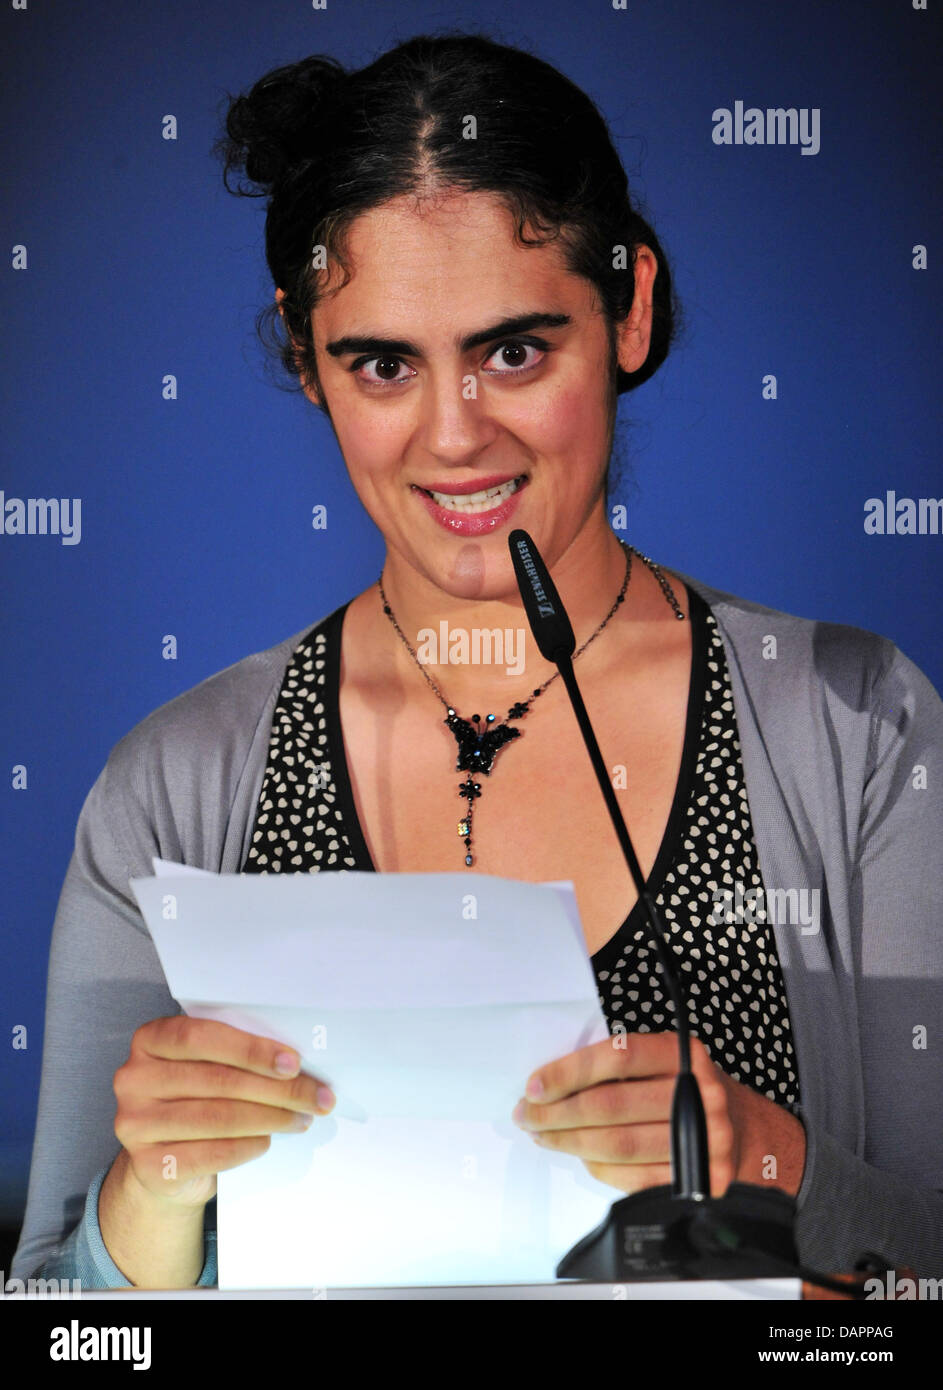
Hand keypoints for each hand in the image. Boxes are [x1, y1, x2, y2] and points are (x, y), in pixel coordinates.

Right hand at [113, 1016, 335, 1208]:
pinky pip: (211, 1153)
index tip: (293, 1063)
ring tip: (301, 1118)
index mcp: (149, 1040)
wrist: (164, 1164)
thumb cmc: (196, 1099)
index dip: (250, 1049)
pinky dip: (247, 1146)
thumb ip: (235, 1055)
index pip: (200, 1037)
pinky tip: (268, 1140)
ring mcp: (134, 1124)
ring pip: (217, 1117)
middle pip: (216, 1080)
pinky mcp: (148, 1165)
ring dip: (270, 1118)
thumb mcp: (206, 1066)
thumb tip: (297, 1063)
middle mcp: (133, 1079)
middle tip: (315, 1096)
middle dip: (276, 1089)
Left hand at [511, 1030, 806, 1198]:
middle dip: (558, 1113)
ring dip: (569, 1142)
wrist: (748, 1133)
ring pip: (617, 1145)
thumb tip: (553, 1082)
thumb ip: (621, 1065)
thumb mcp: (667, 1061)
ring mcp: (704, 1139)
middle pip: (611, 1106)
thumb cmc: (690, 1090)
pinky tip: (580, 1156)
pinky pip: (633, 1178)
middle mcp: (699, 1093)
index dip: (570, 1071)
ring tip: (542, 1135)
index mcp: (685, 1053)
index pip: (618, 1056)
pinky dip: (599, 1168)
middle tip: (527, 1115)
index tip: (535, 1084)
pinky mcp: (702, 1179)